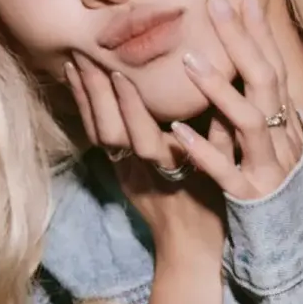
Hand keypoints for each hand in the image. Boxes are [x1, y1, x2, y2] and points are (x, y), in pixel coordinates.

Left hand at [64, 54, 228, 264]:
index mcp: (171, 170)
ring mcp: (126, 172)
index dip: (129, 106)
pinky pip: (98, 139)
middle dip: (97, 93)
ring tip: (75, 60)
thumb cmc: (216, 210)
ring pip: (98, 134)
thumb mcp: (226, 171)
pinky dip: (87, 110)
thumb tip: (220, 87)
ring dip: (86, 98)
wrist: (190, 250)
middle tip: (85, 53)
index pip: (142, 136)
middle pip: (110, 132)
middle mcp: (142, 170)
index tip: (120, 71)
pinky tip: (79, 85)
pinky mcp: (119, 172)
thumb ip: (224, 134)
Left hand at [171, 0, 302, 200]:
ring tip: (189, 59)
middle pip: (265, 82)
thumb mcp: (275, 149)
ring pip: (248, 122)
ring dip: (219, 88)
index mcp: (286, 126)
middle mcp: (282, 141)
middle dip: (241, 40)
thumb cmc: (277, 194)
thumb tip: (248, 76)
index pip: (274, 69)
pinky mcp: (250, 197)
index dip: (260, 33)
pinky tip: (177, 132)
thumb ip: (262, 115)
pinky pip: (226, 172)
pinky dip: (204, 150)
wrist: (297, 249)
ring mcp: (268, 168)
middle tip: (214, 1)